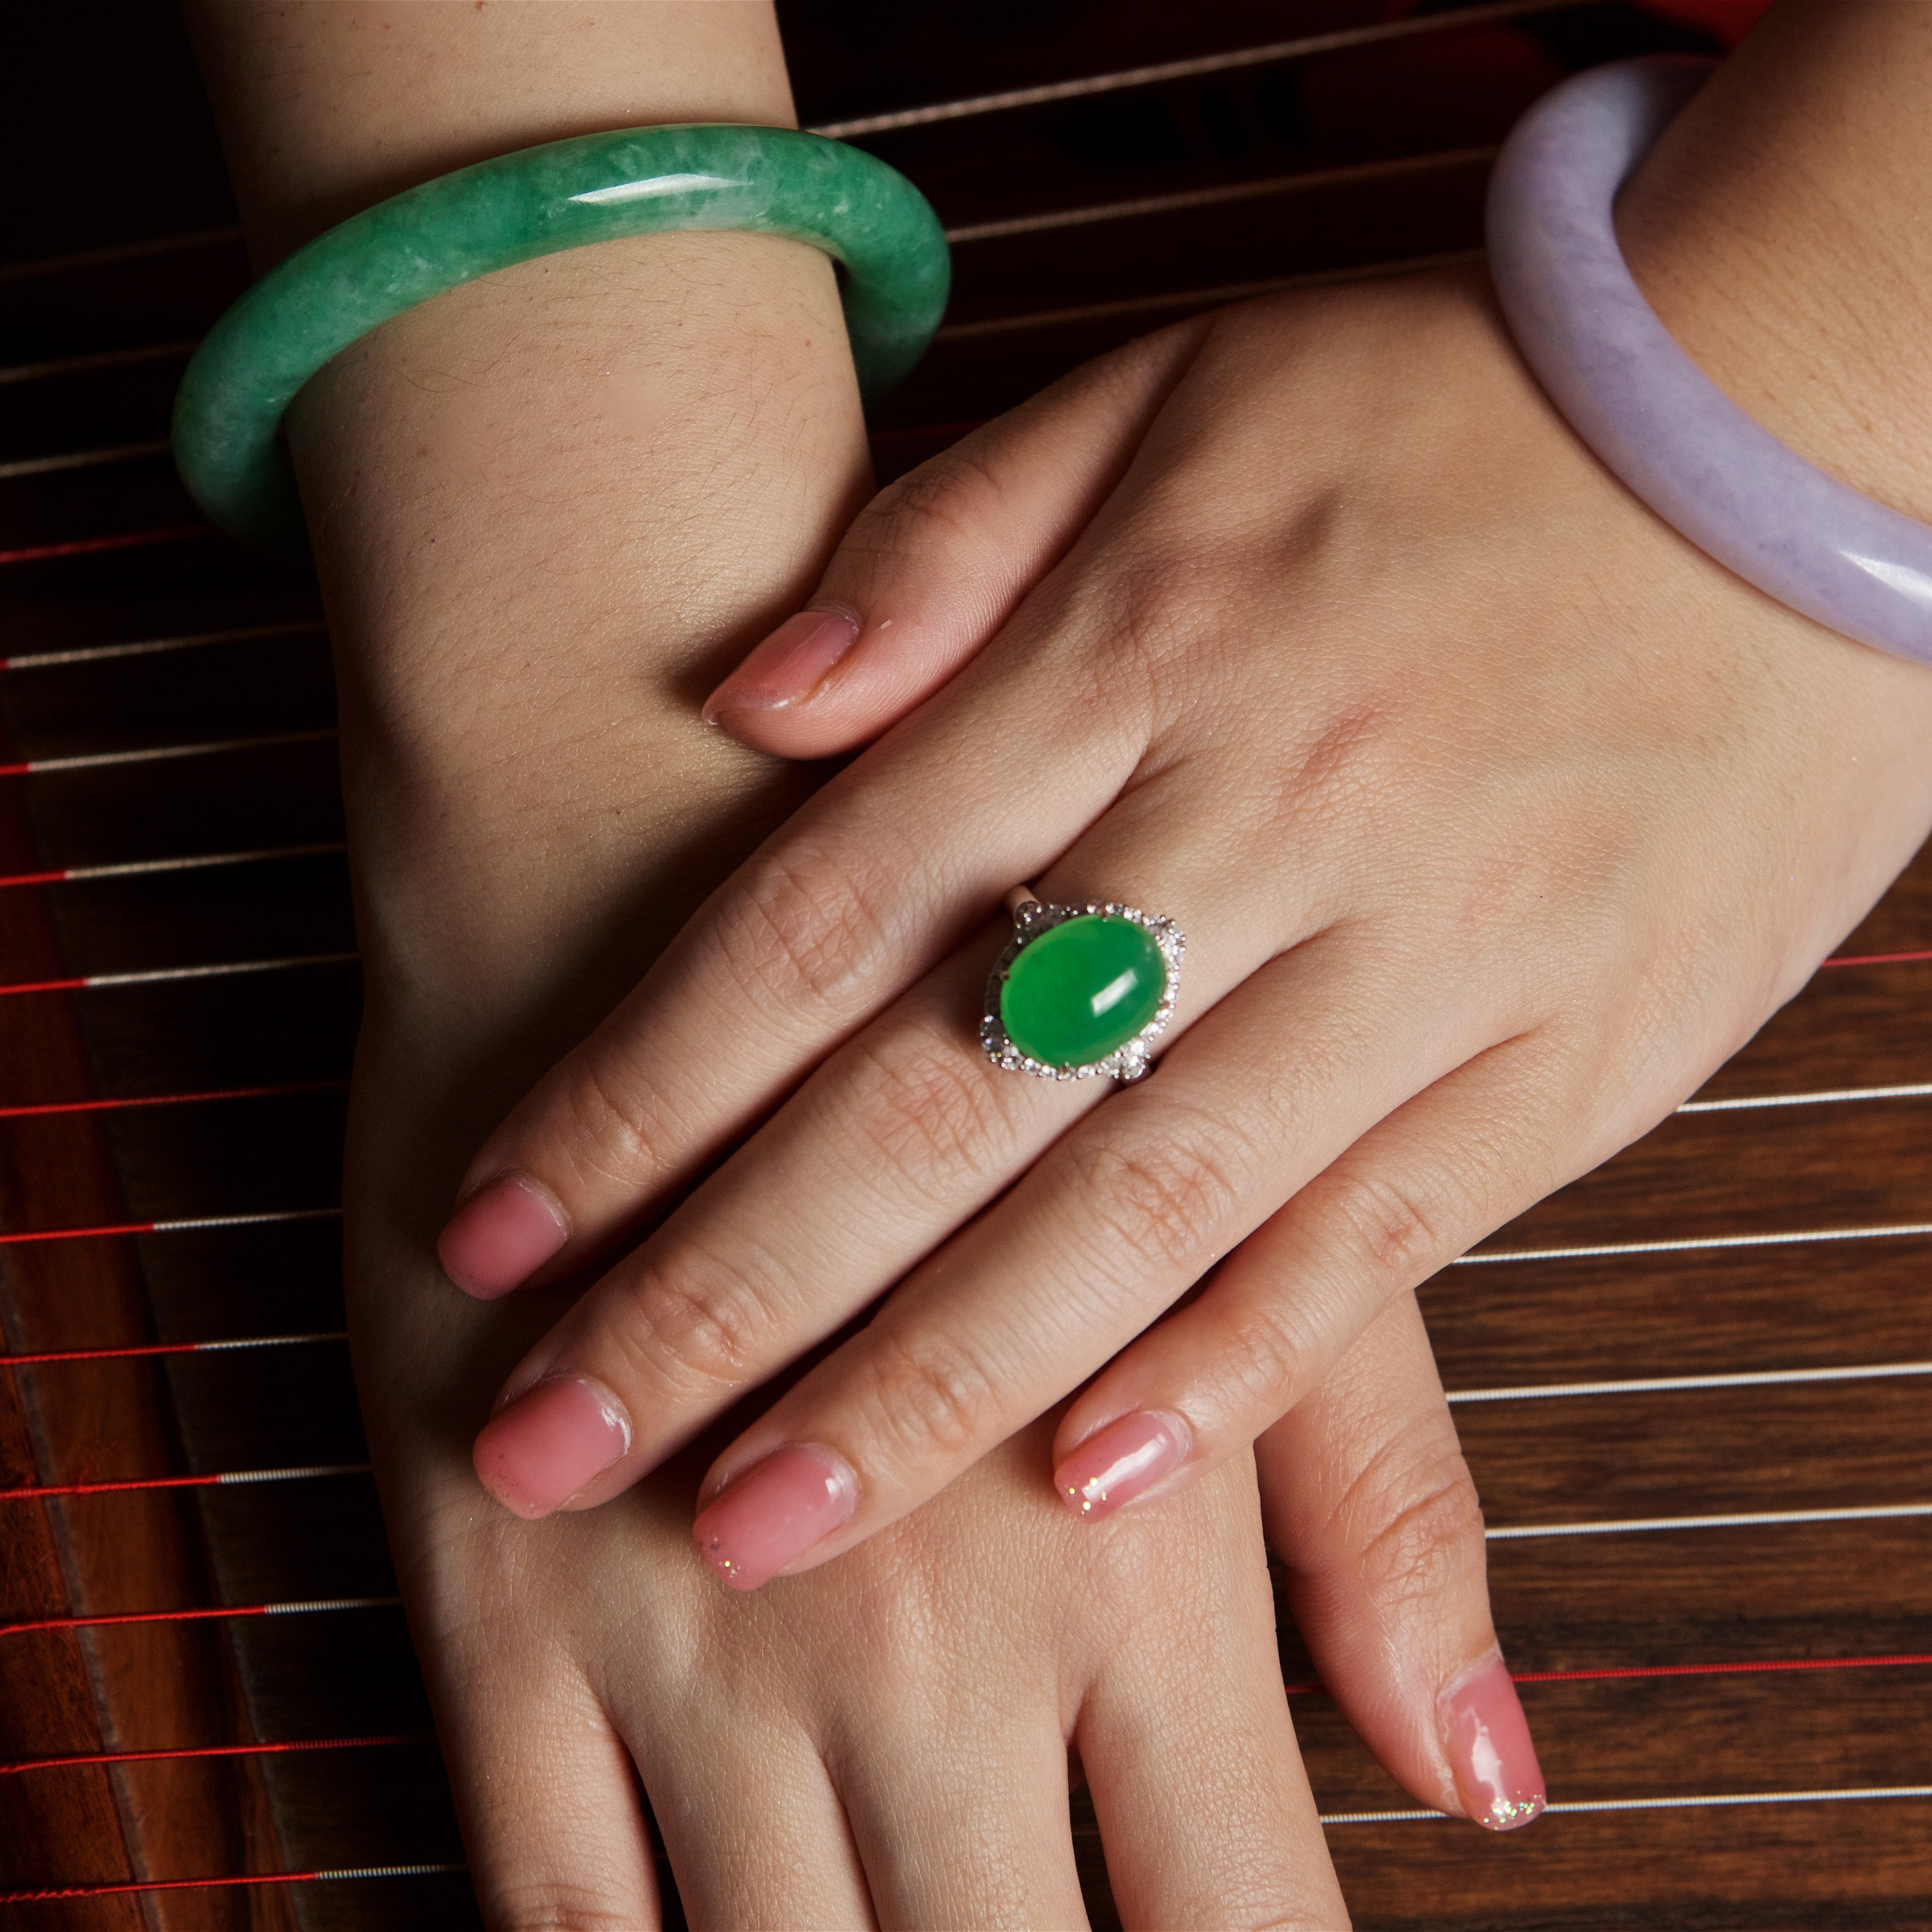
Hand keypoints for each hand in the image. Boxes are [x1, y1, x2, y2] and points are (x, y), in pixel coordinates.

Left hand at [294, 216, 1538, 1928]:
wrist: (1790, 438)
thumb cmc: (1447, 410)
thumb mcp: (1169, 393)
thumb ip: (943, 547)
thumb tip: (746, 698)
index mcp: (1126, 657)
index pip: (817, 918)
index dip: (636, 1091)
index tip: (490, 1233)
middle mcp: (1246, 824)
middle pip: (931, 1102)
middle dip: (722, 1293)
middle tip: (549, 1443)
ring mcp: (1412, 958)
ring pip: (1127, 1214)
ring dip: (925, 1389)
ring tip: (753, 1527)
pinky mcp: (1552, 1062)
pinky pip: (1367, 1249)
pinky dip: (1226, 1376)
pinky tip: (1088, 1493)